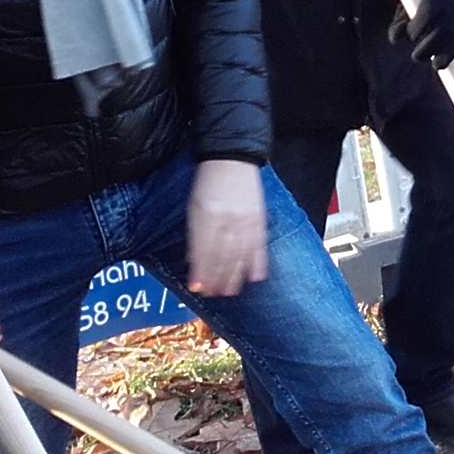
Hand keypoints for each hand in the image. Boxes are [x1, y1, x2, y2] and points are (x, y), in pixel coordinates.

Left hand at [186, 159, 267, 296]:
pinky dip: (258, 262)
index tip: (197, 288)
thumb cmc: (208, 182)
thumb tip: (194, 262)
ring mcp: (246, 219)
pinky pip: (259, 244)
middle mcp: (228, 219)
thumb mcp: (194, 206)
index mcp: (208, 215)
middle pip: (222, 256)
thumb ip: (195, 234)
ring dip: (235, 276)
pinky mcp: (259, 218)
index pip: (204, 250)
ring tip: (230, 292)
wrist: (232, 159)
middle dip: (217, 278)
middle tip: (213, 294)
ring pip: (241, 254)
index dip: (201, 271)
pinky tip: (256, 277)